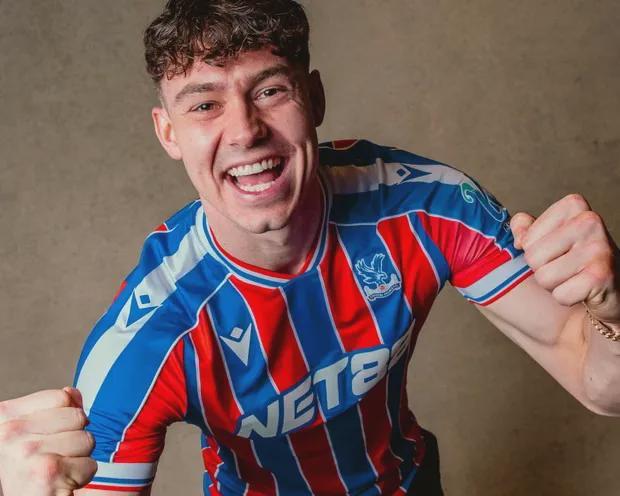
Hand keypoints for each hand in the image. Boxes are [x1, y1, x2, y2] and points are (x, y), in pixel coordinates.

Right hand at [0, 388, 96, 495]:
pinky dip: (82, 477)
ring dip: (79, 458)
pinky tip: (61, 483)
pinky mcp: (48, 473)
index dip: (66, 416)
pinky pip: (90, 464)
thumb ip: (50, 410)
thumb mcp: (27, 434)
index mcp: (5, 416)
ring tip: (57, 470)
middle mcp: (11, 432)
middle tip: (54, 456)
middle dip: (75, 438)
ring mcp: (29, 452)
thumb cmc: (22, 472)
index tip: (51, 436)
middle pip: (78, 417)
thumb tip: (72, 392)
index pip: (61, 397)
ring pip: (87, 440)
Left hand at [510, 193, 619, 324]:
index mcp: (573, 204)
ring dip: (554, 285)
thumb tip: (518, 240)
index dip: (534, 251)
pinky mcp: (601, 275)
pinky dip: (567, 298)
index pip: (526, 239)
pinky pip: (560, 295)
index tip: (557, 250)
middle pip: (533, 257)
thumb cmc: (572, 258)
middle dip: (542, 269)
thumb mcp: (548, 236)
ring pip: (544, 277)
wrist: (611, 286)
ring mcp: (598, 247)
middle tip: (566, 267)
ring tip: (574, 277)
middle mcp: (589, 220)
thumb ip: (525, 229)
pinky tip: (583, 290)